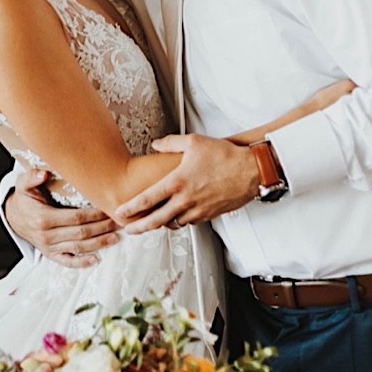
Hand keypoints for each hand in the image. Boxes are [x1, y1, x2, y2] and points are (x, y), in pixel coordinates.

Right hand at [4, 169, 120, 268]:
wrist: (13, 217)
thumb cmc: (24, 199)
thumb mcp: (23, 184)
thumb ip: (31, 177)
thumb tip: (43, 174)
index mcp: (42, 218)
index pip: (75, 217)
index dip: (94, 214)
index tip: (108, 209)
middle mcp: (46, 235)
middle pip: (81, 233)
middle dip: (102, 228)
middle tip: (119, 221)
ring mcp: (48, 247)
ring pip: (78, 247)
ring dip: (99, 243)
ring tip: (116, 237)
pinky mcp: (50, 254)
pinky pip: (67, 261)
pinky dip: (81, 263)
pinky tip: (96, 259)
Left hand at [115, 134, 259, 233]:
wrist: (252, 171)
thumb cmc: (225, 156)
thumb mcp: (194, 142)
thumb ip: (170, 143)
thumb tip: (156, 144)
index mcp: (177, 183)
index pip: (146, 200)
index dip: (130, 208)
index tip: (119, 212)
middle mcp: (185, 200)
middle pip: (155, 220)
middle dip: (139, 227)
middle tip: (128, 230)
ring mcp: (198, 210)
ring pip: (173, 223)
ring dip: (162, 224)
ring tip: (152, 222)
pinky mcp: (210, 215)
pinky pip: (190, 222)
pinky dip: (181, 220)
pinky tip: (177, 215)